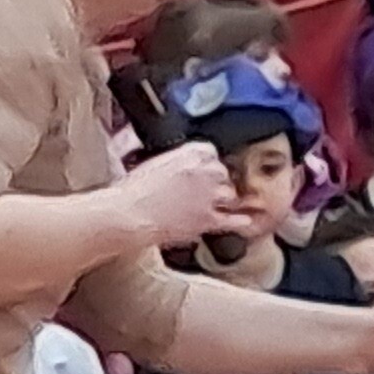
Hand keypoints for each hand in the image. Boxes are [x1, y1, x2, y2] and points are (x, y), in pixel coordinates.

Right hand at [117, 144, 245, 248]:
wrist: (128, 214)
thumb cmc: (131, 190)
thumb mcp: (154, 163)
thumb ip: (174, 161)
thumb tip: (181, 166)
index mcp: (190, 154)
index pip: (211, 151)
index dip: (206, 163)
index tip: (201, 171)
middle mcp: (206, 171)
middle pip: (223, 173)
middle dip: (215, 182)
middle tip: (203, 192)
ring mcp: (210, 196)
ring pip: (230, 195)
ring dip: (224, 200)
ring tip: (214, 206)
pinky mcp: (209, 219)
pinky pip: (234, 220)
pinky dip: (240, 222)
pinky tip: (245, 222)